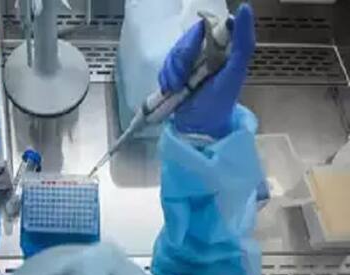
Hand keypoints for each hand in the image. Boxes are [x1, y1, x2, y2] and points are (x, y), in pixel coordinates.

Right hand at [158, 4, 255, 138]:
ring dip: (171, 71)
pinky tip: (171, 89)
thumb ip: (243, 41)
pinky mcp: (178, 76)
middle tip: (182, 79)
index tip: (192, 55)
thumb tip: (243, 8)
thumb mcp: (234, 72)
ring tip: (177, 88)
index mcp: (224, 48)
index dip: (194, 38)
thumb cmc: (219, 103)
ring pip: (174, 53)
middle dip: (180, 59)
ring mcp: (192, 65)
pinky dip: (165, 77)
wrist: (198, 129)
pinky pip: (165, 66)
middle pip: (186, 40)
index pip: (205, 27)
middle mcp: (208, 53)